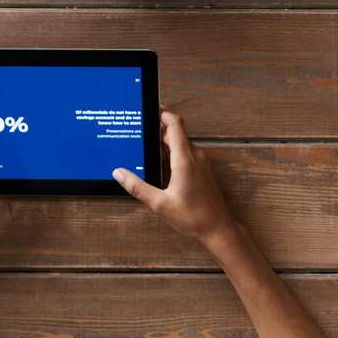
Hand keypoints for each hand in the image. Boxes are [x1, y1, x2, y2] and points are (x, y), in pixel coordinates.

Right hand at [115, 111, 239, 242]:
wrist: (218, 229)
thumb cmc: (193, 217)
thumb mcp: (159, 203)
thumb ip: (138, 187)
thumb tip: (119, 173)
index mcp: (185, 160)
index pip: (175, 125)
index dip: (163, 113)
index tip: (150, 108)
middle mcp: (195, 157)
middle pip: (176, 133)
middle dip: (158, 129)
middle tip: (140, 131)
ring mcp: (200, 163)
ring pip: (180, 144)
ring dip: (164, 143)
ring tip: (145, 147)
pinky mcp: (202, 171)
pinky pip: (186, 154)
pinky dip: (172, 154)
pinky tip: (159, 165)